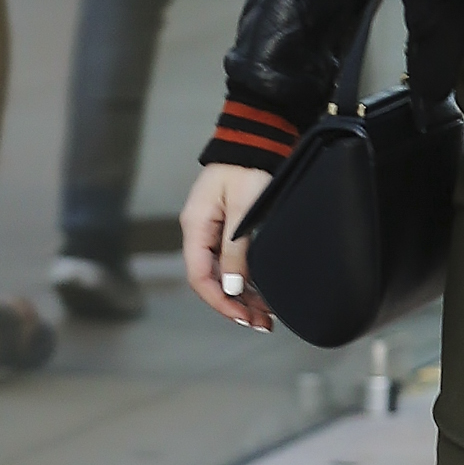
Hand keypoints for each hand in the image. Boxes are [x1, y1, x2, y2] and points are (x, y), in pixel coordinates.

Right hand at [182, 162, 275, 328]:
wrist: (256, 140)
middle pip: (212, 280)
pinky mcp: (228, 229)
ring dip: (244, 296)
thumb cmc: (248, 167)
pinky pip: (233, 262)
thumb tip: (233, 286)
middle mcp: (200, 232)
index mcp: (196, 227)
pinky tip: (264, 294)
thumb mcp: (244, 209)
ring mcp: (214, 232)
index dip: (220, 301)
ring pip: (225, 274)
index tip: (243, 317)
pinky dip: (248, 280)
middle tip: (262, 324)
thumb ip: (236, 248)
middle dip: (236, 305)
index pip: (199, 276)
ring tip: (267, 316)